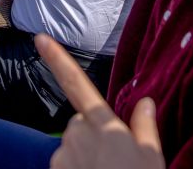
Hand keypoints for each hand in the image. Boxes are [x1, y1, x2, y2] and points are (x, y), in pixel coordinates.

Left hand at [36, 35, 164, 168]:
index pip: (76, 83)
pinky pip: (65, 166)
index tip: (40, 37)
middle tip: (118, 160)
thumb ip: (144, 126)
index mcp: (103, 124)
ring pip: (72, 147)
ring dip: (85, 157)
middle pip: (81, 123)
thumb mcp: (153, 158)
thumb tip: (145, 101)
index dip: (57, 58)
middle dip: (94, 135)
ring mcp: (62, 156)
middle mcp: (76, 134)